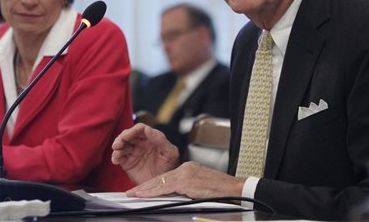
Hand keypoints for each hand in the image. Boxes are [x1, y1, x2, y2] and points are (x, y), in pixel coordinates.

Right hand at [111, 123, 179, 184]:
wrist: (164, 185)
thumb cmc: (170, 168)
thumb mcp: (170, 153)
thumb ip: (160, 140)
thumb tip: (148, 129)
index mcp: (152, 138)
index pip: (140, 129)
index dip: (132, 130)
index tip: (127, 135)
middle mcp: (142, 143)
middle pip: (128, 135)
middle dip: (121, 138)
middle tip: (118, 144)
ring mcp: (134, 152)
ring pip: (122, 145)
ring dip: (117, 146)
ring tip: (117, 153)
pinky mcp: (128, 162)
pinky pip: (119, 157)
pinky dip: (115, 157)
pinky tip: (116, 160)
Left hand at [126, 161, 244, 199]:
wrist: (237, 190)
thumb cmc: (223, 193)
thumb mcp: (201, 190)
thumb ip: (187, 192)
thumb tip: (173, 199)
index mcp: (189, 170)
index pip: (166, 178)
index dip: (152, 185)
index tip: (142, 190)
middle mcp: (186, 168)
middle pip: (160, 179)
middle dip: (144, 187)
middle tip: (131, 193)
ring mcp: (186, 174)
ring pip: (160, 182)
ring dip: (145, 190)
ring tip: (133, 194)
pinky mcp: (187, 181)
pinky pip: (165, 187)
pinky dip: (153, 192)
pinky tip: (144, 195)